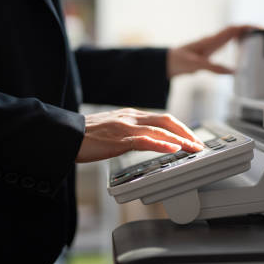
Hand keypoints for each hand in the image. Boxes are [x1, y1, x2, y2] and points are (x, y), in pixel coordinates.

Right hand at [76, 108, 203, 162]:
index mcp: (131, 115)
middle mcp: (131, 117)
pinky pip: (144, 140)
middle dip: (187, 132)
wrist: (64, 135)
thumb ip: (131, 133)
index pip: (163, 118)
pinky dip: (161, 143)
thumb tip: (148, 143)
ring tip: (193, 148)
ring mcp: (125, 127)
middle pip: (167, 120)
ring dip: (180, 140)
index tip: (192, 139)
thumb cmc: (86, 136)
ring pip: (160, 129)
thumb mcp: (113, 130)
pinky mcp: (118, 138)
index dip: (181, 128)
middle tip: (199, 145)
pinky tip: (172, 149)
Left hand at [167, 25, 256, 76]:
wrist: (167, 62)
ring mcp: (212, 44)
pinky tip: (242, 48)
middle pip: (234, 31)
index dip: (246, 27)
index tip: (258, 28)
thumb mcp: (196, 65)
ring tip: (258, 39)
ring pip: (231, 36)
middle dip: (249, 30)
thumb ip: (214, 68)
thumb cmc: (179, 61)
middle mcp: (213, 40)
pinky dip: (237, 43)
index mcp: (210, 41)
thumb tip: (232, 72)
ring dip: (244, 35)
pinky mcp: (210, 50)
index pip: (232, 30)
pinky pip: (227, 43)